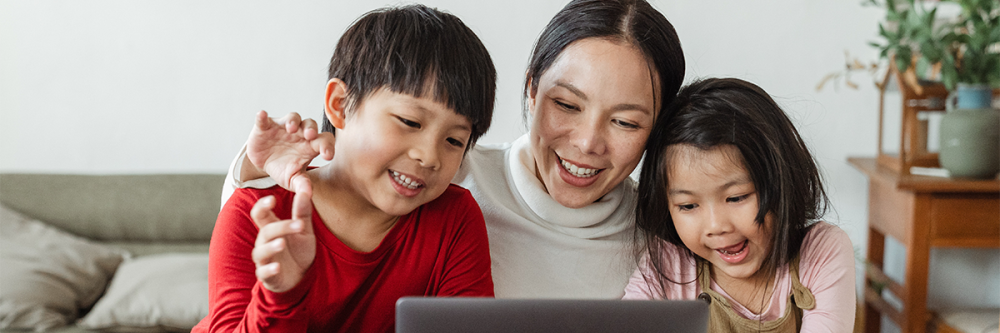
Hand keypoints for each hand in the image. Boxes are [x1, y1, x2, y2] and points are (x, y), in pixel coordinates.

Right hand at [246, 110, 334, 189]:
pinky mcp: (265, 126)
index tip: (327, 156)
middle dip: (311, 128)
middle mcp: (300, 133)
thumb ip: (302, 184)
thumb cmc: (284, 169)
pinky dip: (262, 117)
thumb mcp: (293, 179)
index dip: (328, 146)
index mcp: (311, 145)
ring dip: (293, 121)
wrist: (263, 164)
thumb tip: (308, 194)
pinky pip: (264, 119)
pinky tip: (261, 115)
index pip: (324, 140)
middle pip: (310, 124)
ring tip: (291, 128)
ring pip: (292, 117)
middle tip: (310, 136)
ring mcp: (283, 127)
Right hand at [250, 177, 316, 292]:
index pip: (260, 214)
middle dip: (281, 227)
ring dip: (271, 247)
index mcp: (272, 228)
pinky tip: (277, 267)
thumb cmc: (299, 250)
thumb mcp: (304, 231)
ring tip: (282, 243)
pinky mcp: (267, 276)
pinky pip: (263, 272)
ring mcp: (265, 260)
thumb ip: (302, 213)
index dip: (262, 206)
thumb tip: (305, 191)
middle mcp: (264, 242)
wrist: (302, 277)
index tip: (272, 199)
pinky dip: (269, 270)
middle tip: (299, 225)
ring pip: (261, 251)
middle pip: (265, 231)